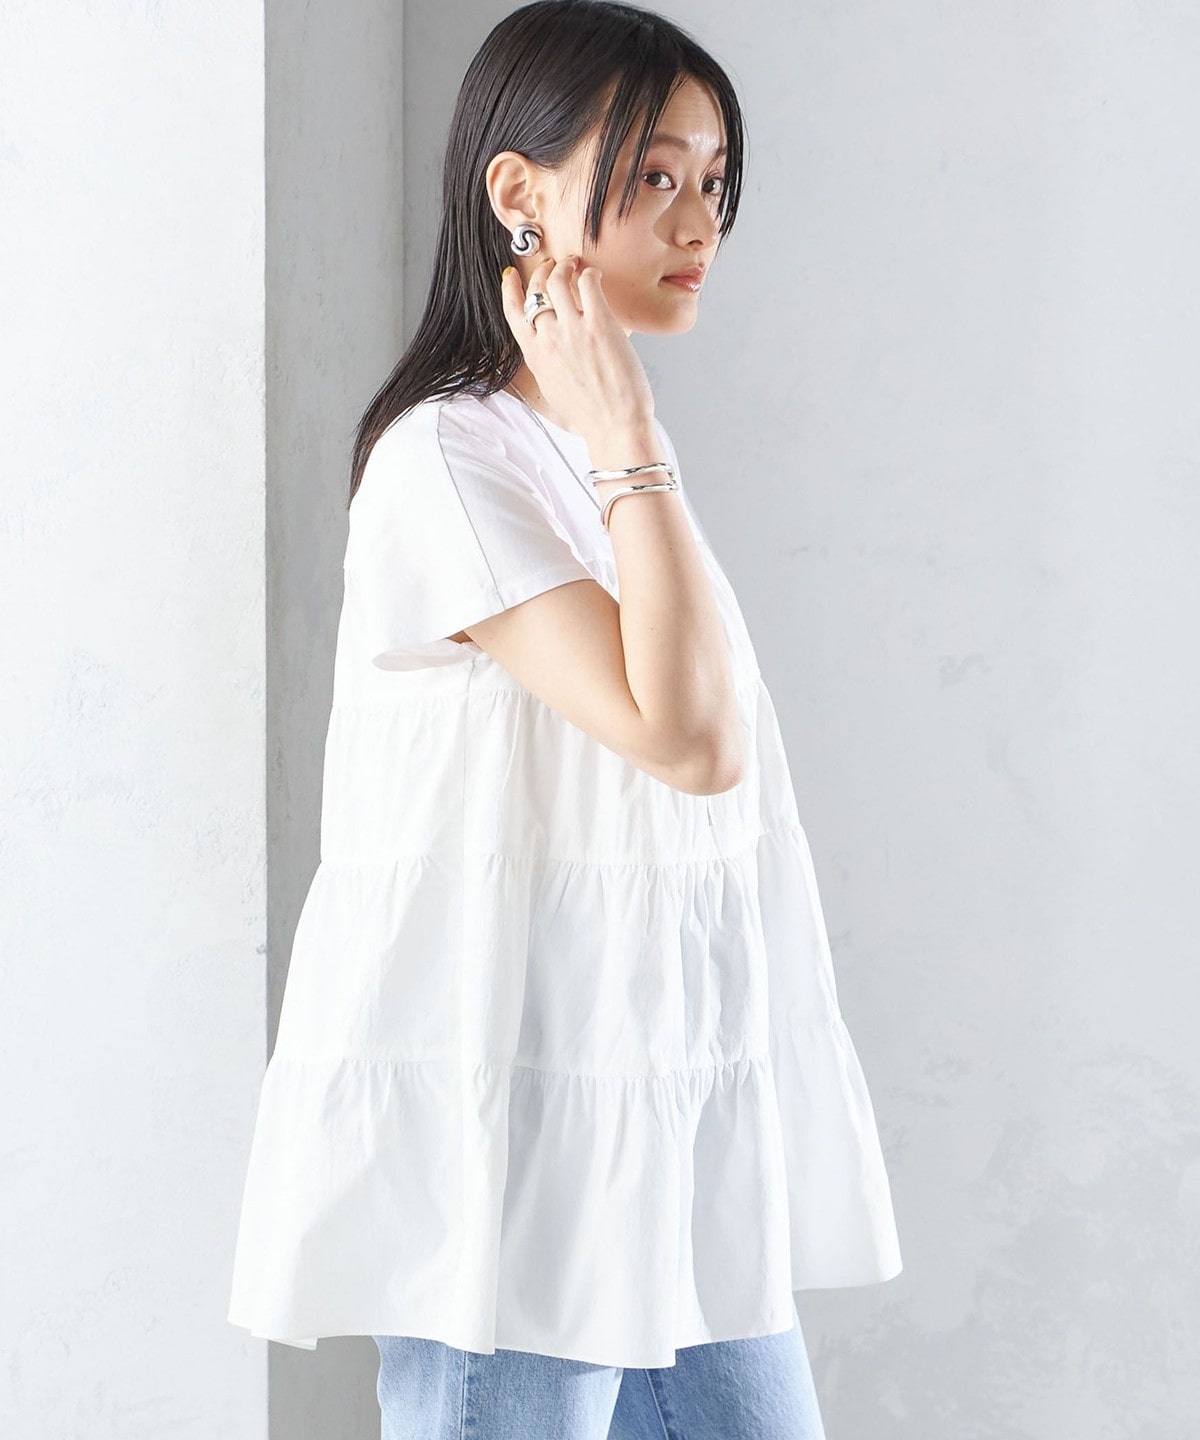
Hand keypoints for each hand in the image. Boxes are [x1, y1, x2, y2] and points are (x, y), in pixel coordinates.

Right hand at [500, 255, 656, 441]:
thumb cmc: (589, 414)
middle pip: (537, 289)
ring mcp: (572, 329)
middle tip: (555, 266)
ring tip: (575, 265)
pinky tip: (595, 276)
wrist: (614, 426)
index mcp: (534, 355)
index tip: (512, 275)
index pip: (512, 311)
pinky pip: (588, 283)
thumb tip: (551, 347)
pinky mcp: (599, 324)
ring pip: (558, 280)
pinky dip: (589, 274)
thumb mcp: (553, 389)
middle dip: (544, 271)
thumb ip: (547, 362)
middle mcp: (548, 339)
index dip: (509, 288)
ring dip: (565, 266)